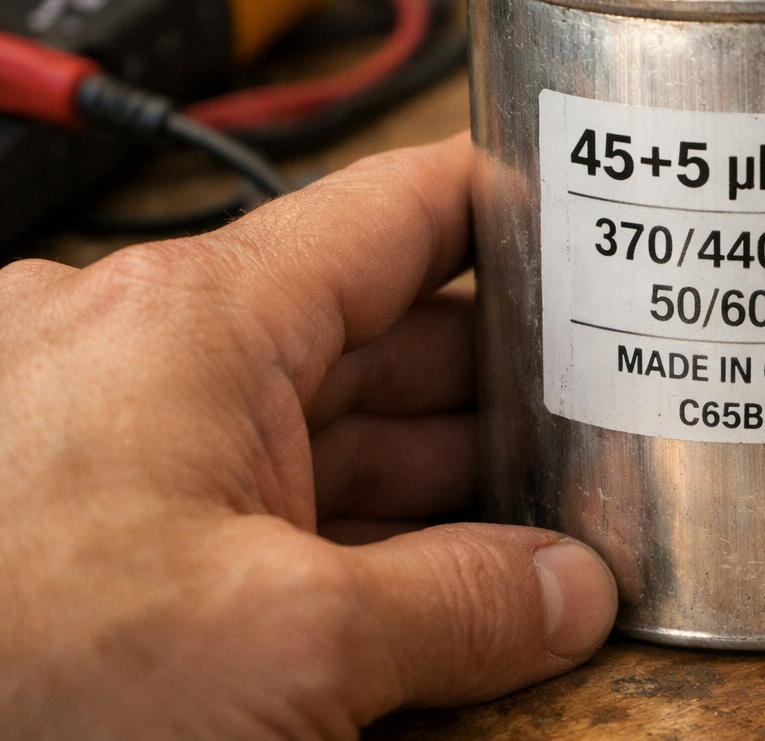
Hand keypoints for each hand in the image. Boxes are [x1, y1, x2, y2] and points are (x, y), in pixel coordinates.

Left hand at [0, 134, 616, 738]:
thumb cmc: (3, 663)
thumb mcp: (278, 646)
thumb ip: (453, 608)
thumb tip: (563, 594)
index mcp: (201, 319)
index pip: (402, 212)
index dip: (512, 203)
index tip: (592, 217)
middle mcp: (148, 353)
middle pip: (374, 329)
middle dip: (495, 375)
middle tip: (603, 407)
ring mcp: (111, 439)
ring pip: (315, 426)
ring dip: (427, 469)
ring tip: (540, 507)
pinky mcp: (82, 523)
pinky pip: (251, 501)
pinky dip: (342, 533)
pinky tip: (420, 577)